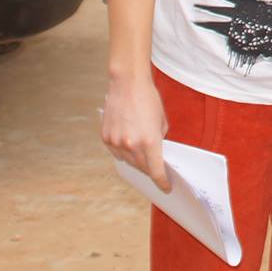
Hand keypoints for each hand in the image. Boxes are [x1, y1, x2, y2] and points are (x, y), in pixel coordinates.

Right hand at [101, 71, 170, 190]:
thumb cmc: (148, 99)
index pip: (156, 171)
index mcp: (149, 141)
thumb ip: (158, 140)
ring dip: (136, 161)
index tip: (166, 187)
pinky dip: (123, 151)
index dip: (162, 182)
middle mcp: (131, 145)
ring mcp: (116, 142)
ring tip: (141, 152)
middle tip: (155, 168)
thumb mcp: (162, 121)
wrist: (127, 83)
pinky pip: (116, 152)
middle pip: (142, 168)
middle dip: (150, 169)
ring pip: (128, 161)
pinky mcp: (105, 137)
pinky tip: (128, 143)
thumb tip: (155, 152)